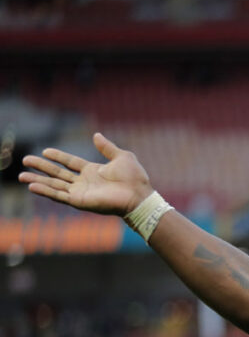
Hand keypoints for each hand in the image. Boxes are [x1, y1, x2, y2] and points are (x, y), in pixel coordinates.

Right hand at [19, 132, 152, 216]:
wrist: (139, 195)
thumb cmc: (134, 178)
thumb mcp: (121, 156)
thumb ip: (106, 147)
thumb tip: (96, 135)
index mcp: (92, 171)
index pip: (70, 163)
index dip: (58, 157)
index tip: (45, 150)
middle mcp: (84, 182)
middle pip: (57, 174)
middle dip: (41, 167)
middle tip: (25, 160)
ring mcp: (81, 192)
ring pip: (54, 185)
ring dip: (37, 180)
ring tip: (21, 176)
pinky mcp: (80, 201)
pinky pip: (59, 196)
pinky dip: (45, 191)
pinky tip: (32, 186)